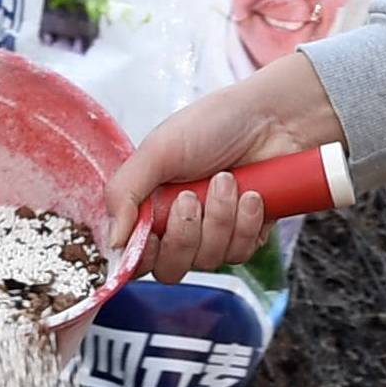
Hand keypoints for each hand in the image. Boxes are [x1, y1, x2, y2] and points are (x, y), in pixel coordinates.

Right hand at [110, 53, 340, 274]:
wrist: (272, 118)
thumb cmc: (213, 124)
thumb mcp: (158, 150)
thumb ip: (125, 192)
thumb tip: (113, 240)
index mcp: (150, 205)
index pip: (133, 256)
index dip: (142, 254)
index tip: (152, 234)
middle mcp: (179, 224)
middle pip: (170, 268)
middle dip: (185, 234)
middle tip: (192, 197)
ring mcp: (213, 233)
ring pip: (209, 260)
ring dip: (219, 219)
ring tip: (228, 180)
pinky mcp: (246, 235)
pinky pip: (240, 254)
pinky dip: (246, 224)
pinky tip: (251, 195)